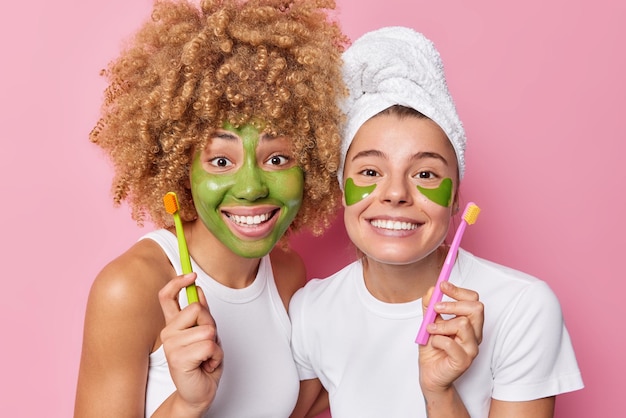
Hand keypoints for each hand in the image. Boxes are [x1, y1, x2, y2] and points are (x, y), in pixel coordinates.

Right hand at [158, 273, 222, 413]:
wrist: (199, 393)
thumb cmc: (203, 363)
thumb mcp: (205, 334)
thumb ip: (201, 314)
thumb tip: (199, 290)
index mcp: (173, 324)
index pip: (167, 296)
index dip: (178, 282)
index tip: (192, 275)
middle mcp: (169, 332)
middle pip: (197, 308)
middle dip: (211, 324)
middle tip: (208, 342)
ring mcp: (171, 345)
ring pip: (206, 329)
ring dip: (215, 344)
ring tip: (206, 356)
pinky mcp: (178, 358)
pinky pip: (209, 345)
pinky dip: (215, 356)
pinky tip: (206, 365)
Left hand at [418, 281, 482, 393]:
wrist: (430, 373)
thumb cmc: (433, 349)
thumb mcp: (428, 322)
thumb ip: (430, 306)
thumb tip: (432, 290)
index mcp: (470, 323)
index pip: (473, 300)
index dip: (458, 290)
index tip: (442, 286)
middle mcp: (474, 334)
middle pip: (477, 308)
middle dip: (453, 304)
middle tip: (435, 308)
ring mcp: (471, 348)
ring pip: (463, 324)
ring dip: (442, 324)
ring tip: (431, 330)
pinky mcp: (464, 361)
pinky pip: (450, 343)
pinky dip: (437, 340)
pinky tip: (434, 344)